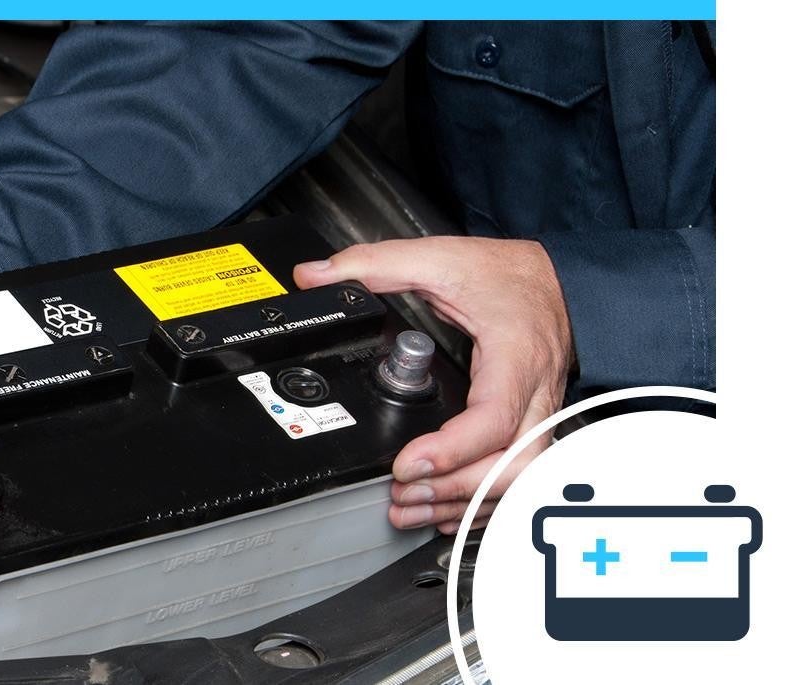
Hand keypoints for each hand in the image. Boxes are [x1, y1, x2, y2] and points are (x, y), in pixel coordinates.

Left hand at [294, 237, 572, 533]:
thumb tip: (315, 276)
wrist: (562, 280)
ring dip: (464, 503)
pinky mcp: (535, 427)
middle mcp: (536, 395)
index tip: (406, 464)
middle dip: (453, 490)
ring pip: (518, 480)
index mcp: (515, 357)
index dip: (451, 450)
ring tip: (412, 509)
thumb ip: (376, 264)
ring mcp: (540, 415)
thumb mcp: (440, 258)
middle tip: (401, 495)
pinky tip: (447, 510)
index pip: (493, 419)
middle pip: (509, 465)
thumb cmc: (511, 276)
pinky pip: (519, 479)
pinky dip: (483, 502)